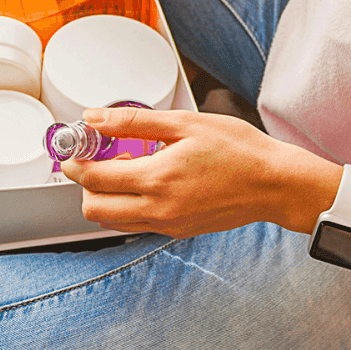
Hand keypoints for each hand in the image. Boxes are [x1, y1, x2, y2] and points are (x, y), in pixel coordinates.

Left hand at [59, 105, 340, 238]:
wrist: (275, 184)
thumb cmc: (239, 150)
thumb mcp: (185, 123)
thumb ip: (133, 122)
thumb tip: (94, 118)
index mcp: (157, 179)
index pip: (93, 179)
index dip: (75, 163)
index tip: (75, 148)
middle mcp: (157, 209)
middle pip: (94, 208)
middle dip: (86, 183)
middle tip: (99, 157)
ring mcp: (167, 225)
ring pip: (112, 220)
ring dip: (106, 196)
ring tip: (126, 167)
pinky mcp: (178, 231)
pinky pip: (137, 223)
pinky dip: (128, 205)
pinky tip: (147, 180)